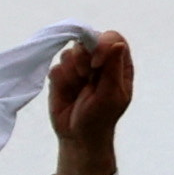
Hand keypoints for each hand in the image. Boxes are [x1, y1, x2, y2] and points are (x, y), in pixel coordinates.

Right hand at [47, 29, 134, 174]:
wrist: (77, 136)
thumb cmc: (100, 117)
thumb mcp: (112, 94)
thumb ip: (114, 68)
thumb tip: (117, 44)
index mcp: (117, 63)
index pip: (111, 38)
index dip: (101, 45)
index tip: (96, 64)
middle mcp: (97, 61)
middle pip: (87, 40)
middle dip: (83, 59)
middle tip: (86, 78)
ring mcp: (78, 67)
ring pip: (69, 53)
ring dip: (72, 72)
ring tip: (77, 89)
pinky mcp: (61, 76)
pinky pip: (55, 67)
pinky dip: (60, 80)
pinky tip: (67, 92)